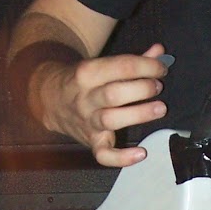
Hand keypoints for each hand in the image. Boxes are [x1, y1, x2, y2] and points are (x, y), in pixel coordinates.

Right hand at [39, 42, 169, 166]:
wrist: (49, 99)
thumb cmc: (83, 81)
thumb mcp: (100, 66)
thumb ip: (131, 61)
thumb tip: (160, 51)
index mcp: (88, 73)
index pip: (121, 67)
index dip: (146, 66)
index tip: (161, 69)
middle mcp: (86, 98)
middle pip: (114, 94)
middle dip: (142, 88)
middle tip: (158, 87)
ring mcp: (87, 121)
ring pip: (111, 120)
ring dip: (138, 114)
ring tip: (159, 108)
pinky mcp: (90, 141)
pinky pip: (103, 154)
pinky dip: (121, 158)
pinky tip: (141, 153)